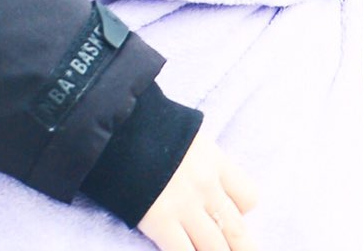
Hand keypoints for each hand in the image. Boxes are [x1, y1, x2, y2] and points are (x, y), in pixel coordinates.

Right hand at [137, 130, 258, 250]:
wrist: (113, 123)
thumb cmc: (147, 126)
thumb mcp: (186, 137)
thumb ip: (201, 163)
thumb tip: (206, 183)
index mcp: (214, 160)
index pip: (248, 198)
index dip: (240, 212)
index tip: (227, 216)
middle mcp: (206, 185)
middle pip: (237, 231)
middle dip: (242, 250)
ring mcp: (185, 205)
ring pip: (215, 249)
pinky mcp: (161, 221)